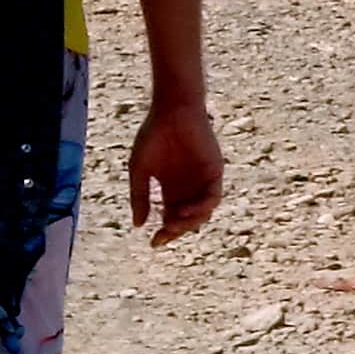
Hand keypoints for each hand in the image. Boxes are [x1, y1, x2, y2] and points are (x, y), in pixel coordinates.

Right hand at [127, 99, 224, 244]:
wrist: (172, 110)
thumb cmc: (154, 135)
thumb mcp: (140, 170)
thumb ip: (140, 196)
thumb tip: (139, 225)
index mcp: (171, 188)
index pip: (171, 218)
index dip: (164, 233)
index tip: (153, 243)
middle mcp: (189, 188)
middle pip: (187, 220)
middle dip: (176, 231)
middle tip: (164, 234)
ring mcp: (203, 181)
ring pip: (202, 213)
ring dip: (189, 222)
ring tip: (173, 222)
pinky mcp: (215, 172)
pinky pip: (213, 197)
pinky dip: (201, 207)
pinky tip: (185, 209)